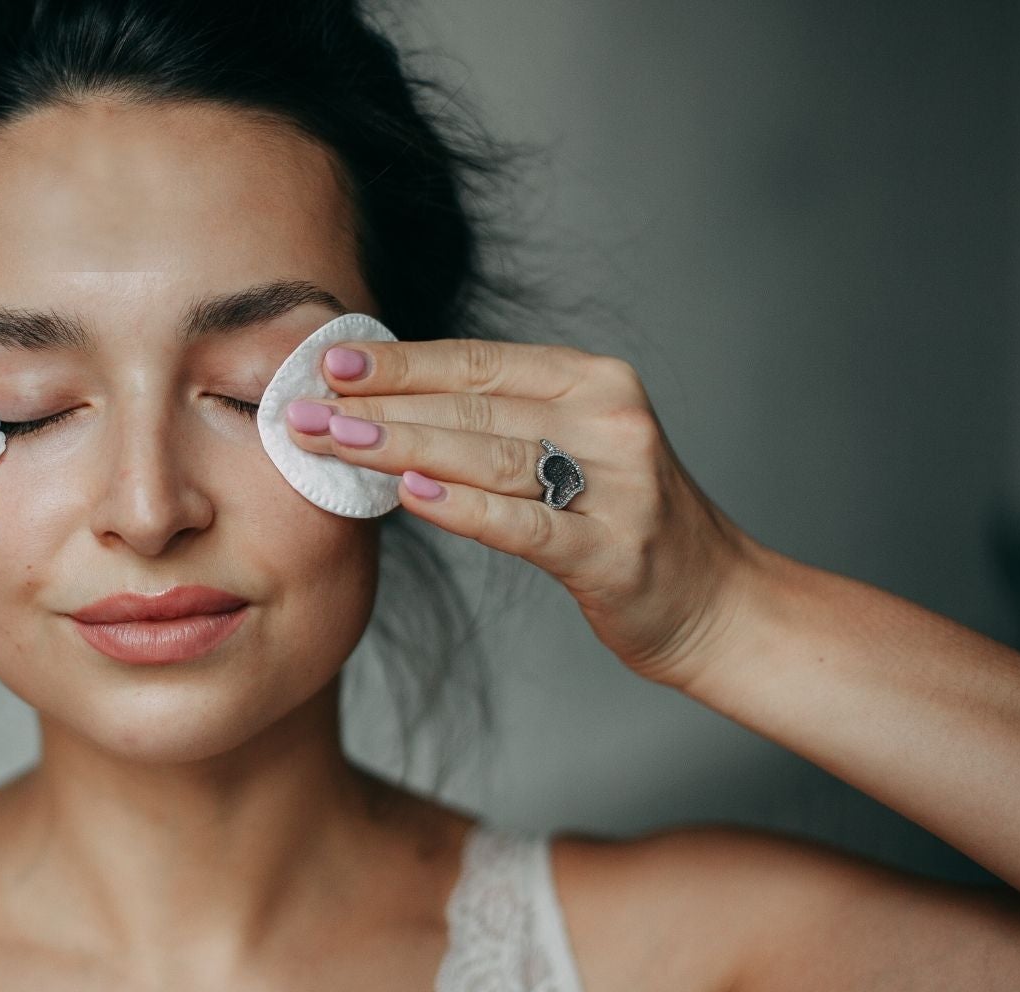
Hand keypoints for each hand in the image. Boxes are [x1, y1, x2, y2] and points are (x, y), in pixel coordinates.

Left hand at [285, 338, 764, 689]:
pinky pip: (526, 525)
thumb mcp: (572, 450)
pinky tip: (409, 494)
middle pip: (474, 406)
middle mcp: (610, 420)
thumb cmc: (623, 524)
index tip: (327, 361)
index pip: (479, 362)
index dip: (400, 361)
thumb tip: (383, 404)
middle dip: (379, 406)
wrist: (718, 603)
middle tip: (301, 408)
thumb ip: (500, 422)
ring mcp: (619, 484)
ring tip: (333, 442)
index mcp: (594, 382)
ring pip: (491, 455)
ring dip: (402, 445)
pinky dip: (465, 507)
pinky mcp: (615, 551)